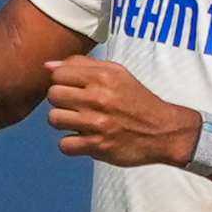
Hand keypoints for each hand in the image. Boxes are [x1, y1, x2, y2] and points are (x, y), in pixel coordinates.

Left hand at [44, 56, 200, 167]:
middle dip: (60, 101)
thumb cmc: (135, 99)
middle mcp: (98, 98)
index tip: (73, 88)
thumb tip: (47, 66)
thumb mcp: (116, 73)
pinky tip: (82, 138)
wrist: (163, 131)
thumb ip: (81, 64)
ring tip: (77, 121)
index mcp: (102, 77)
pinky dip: (70, 144)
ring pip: (54, 119)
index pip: (58, 74)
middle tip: (74, 106)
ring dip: (62, 122)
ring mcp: (97, 124)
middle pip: (52, 95)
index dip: (61, 81)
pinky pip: (64, 145)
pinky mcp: (98, 146)